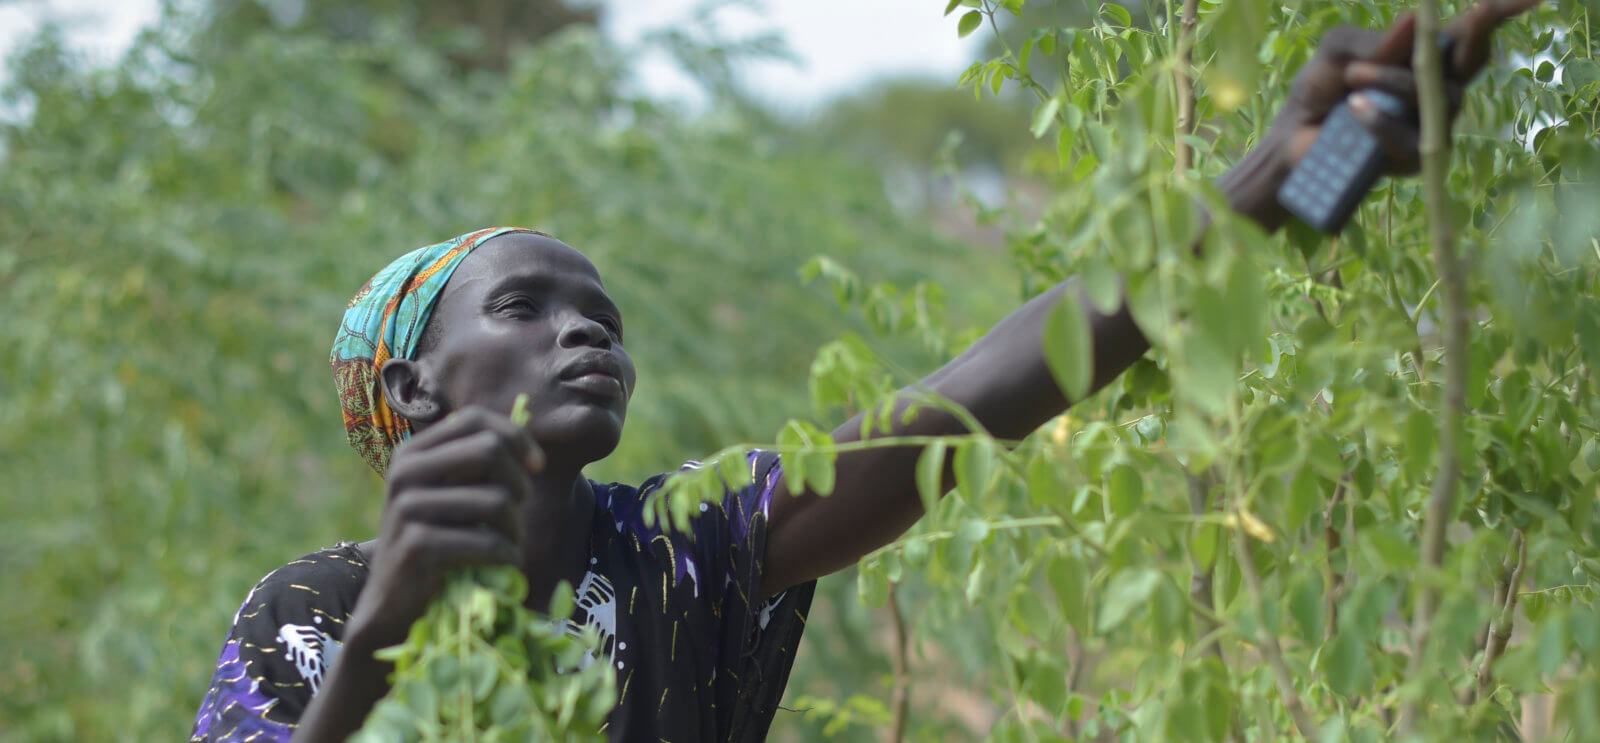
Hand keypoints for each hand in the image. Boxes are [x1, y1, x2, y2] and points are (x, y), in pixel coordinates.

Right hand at [345, 406, 543, 650]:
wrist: (392, 602)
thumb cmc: (436, 542)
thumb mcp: (451, 494)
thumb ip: (478, 464)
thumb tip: (529, 439)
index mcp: (413, 452)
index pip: (474, 418)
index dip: (515, 437)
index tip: (535, 466)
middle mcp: (405, 472)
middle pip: (490, 450)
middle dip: (520, 482)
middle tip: (519, 511)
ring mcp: (407, 508)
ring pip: (497, 500)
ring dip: (516, 528)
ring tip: (509, 544)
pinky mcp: (417, 545)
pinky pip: (487, 541)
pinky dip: (507, 555)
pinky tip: (503, 564)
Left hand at [1269, 0, 1540, 174]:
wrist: (1293, 137)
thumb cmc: (1323, 88)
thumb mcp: (1340, 53)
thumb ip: (1375, 42)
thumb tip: (1416, 21)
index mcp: (1427, 57)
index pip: (1472, 34)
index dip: (1501, 15)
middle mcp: (1439, 88)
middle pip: (1472, 63)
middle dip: (1473, 38)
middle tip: (1473, 15)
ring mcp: (1433, 124)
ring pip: (1438, 98)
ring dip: (1395, 82)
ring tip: (1354, 76)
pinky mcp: (1416, 159)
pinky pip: (1413, 139)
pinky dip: (1382, 121)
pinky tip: (1357, 108)